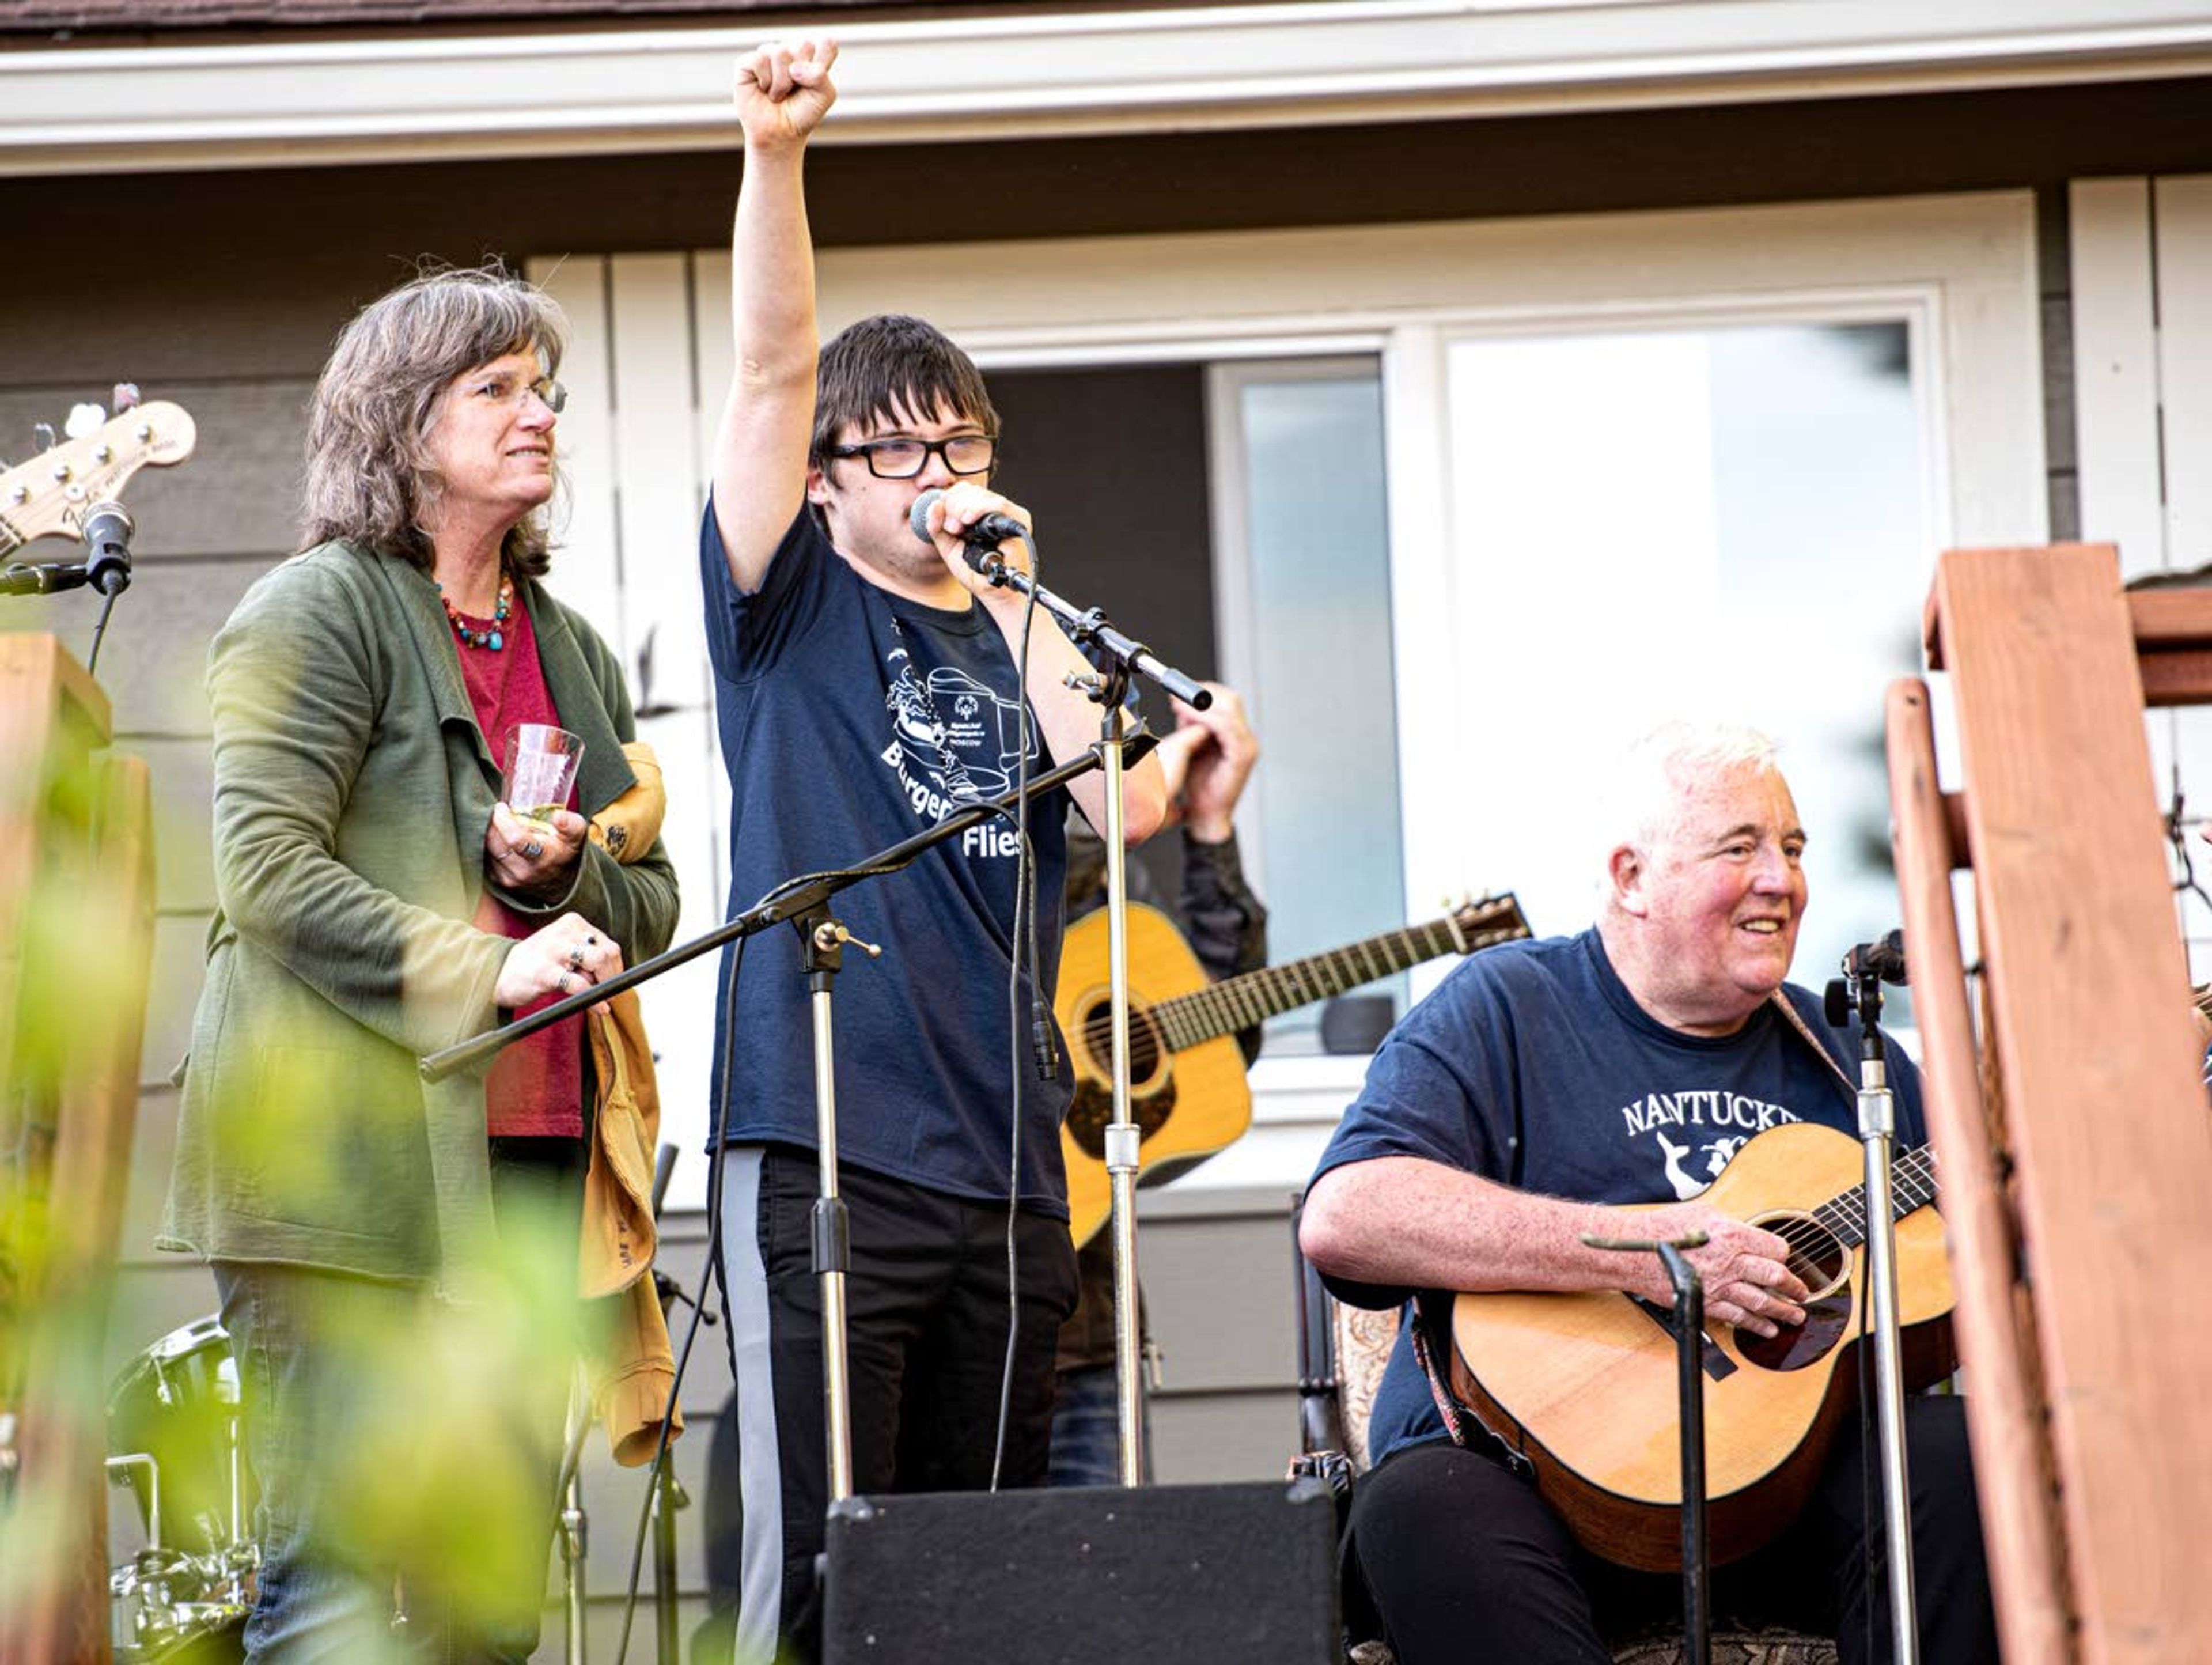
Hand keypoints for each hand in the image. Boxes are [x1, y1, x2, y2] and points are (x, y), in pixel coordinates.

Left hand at [488, 802, 585, 897]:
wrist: (561, 883)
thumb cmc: (566, 852)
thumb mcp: (576, 836)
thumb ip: (571, 825)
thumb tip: (558, 816)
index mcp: (542, 858)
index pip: (516, 839)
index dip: (504, 820)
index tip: (502, 807)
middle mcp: (524, 871)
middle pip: (495, 842)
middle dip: (494, 823)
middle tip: (501, 812)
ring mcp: (510, 878)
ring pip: (488, 848)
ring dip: (490, 833)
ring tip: (501, 825)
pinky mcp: (499, 880)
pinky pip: (486, 856)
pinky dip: (490, 844)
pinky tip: (499, 838)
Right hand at [495, 912, 625, 1011]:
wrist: (500, 972)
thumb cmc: (539, 962)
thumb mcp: (565, 950)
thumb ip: (588, 956)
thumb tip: (615, 975)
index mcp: (573, 924)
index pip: (609, 945)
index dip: (616, 968)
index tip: (612, 983)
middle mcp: (565, 933)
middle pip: (607, 953)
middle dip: (612, 976)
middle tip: (607, 992)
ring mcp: (554, 951)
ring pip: (597, 962)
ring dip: (603, 984)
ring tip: (597, 997)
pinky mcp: (544, 972)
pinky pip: (579, 985)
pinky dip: (593, 999)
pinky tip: (599, 1008)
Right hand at [734, 38, 838, 150]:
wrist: (780, 134)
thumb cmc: (802, 114)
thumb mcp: (824, 96)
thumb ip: (820, 75)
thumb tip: (793, 68)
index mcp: (811, 55)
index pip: (826, 44)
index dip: (822, 64)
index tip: (816, 84)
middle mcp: (790, 50)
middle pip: (804, 45)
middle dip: (802, 75)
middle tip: (795, 90)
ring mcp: (768, 54)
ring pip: (780, 52)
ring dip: (782, 82)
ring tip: (779, 94)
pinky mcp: (747, 62)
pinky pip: (759, 59)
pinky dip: (765, 80)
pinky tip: (764, 89)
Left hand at [919, 482, 1033, 602]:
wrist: (993, 591)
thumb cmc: (974, 571)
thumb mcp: (948, 547)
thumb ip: (937, 527)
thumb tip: (934, 504)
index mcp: (979, 513)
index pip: (963, 490)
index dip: (950, 498)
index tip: (944, 519)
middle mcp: (995, 510)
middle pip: (972, 490)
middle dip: (955, 505)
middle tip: (951, 527)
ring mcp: (1008, 514)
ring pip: (983, 495)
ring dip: (964, 507)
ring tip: (958, 527)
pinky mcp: (1018, 521)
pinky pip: (999, 505)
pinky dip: (980, 509)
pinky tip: (967, 519)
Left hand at [1168, 683, 1256, 841]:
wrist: (1206, 813)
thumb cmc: (1200, 785)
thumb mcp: (1193, 747)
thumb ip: (1192, 726)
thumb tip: (1183, 706)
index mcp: (1236, 733)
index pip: (1227, 699)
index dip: (1204, 691)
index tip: (1179, 692)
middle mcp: (1246, 737)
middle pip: (1231, 700)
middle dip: (1203, 695)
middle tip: (1177, 698)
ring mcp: (1247, 746)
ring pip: (1229, 711)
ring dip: (1201, 706)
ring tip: (1178, 707)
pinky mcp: (1242, 756)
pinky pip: (1227, 729)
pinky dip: (1207, 719)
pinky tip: (1189, 718)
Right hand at [1637, 1204, 1810, 1338]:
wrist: (1634, 1251)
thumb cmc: (1664, 1228)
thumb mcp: (1703, 1213)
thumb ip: (1731, 1225)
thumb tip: (1749, 1235)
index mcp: (1731, 1234)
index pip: (1775, 1248)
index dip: (1785, 1254)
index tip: (1786, 1258)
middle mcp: (1729, 1261)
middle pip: (1775, 1276)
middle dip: (1794, 1287)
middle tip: (1802, 1292)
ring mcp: (1719, 1285)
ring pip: (1761, 1301)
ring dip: (1783, 1310)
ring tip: (1796, 1315)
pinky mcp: (1706, 1302)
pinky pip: (1738, 1317)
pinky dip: (1756, 1325)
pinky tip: (1768, 1328)